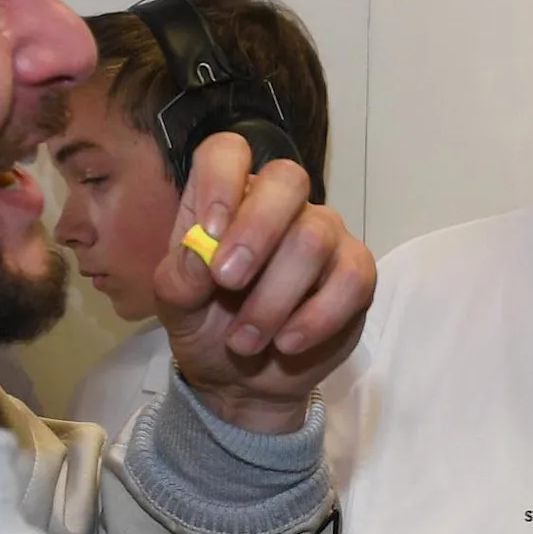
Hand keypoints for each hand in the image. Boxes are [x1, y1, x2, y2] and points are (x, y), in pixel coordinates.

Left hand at [155, 132, 374, 433]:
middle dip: (256, 230)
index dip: (221, 180)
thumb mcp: (176, 307)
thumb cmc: (205, 326)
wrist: (241, 381)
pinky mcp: (355, 275)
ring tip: (244, 341)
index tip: (208, 233)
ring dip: (273, 297)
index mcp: (227, 198)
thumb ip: (181, 277)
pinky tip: (286, 343)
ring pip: (315, 237)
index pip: (228, 152)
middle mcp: (280, 206)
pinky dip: (315, 318)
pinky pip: (352, 279)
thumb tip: (203, 255)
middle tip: (227, 282)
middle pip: (288, 178)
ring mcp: (325, 235)